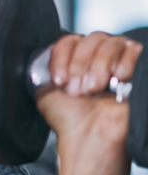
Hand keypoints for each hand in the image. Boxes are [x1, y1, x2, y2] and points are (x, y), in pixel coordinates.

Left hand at [36, 32, 142, 174]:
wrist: (90, 136)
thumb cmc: (69, 119)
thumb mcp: (44, 90)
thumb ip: (42, 70)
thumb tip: (38, 56)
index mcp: (73, 60)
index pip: (68, 40)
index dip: (62, 57)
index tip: (59, 80)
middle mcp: (94, 57)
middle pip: (89, 39)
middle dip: (80, 64)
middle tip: (78, 90)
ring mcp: (116, 60)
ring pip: (109, 43)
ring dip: (98, 67)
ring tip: (95, 90)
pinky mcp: (136, 66)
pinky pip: (131, 49)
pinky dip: (122, 63)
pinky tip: (117, 79)